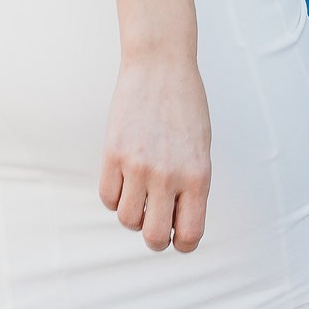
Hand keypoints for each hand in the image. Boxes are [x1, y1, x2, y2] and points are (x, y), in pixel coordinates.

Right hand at [100, 48, 210, 252]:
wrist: (160, 65)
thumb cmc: (186, 107)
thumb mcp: (200, 149)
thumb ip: (191, 185)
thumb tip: (176, 223)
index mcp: (198, 176)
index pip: (190, 234)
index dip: (183, 243)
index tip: (179, 236)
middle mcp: (168, 176)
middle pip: (155, 237)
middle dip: (156, 238)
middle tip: (156, 224)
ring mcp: (138, 166)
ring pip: (128, 220)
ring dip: (133, 215)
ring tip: (140, 195)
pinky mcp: (112, 154)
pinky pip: (107, 197)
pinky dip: (115, 196)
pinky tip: (124, 180)